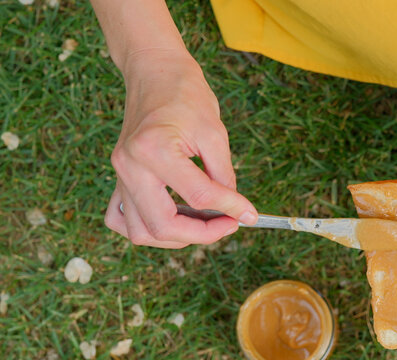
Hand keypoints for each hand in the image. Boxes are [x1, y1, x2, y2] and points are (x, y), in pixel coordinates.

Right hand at [104, 49, 256, 247]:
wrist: (155, 73)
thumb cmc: (186, 96)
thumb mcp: (215, 133)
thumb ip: (225, 176)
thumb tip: (238, 212)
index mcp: (153, 150)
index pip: (199, 196)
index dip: (230, 209)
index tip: (249, 215)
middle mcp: (129, 167)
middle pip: (163, 225)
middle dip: (201, 234)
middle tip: (228, 224)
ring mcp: (118, 175)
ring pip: (140, 231)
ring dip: (175, 237)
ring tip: (204, 224)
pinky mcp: (117, 178)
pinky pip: (120, 219)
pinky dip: (146, 228)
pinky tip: (172, 218)